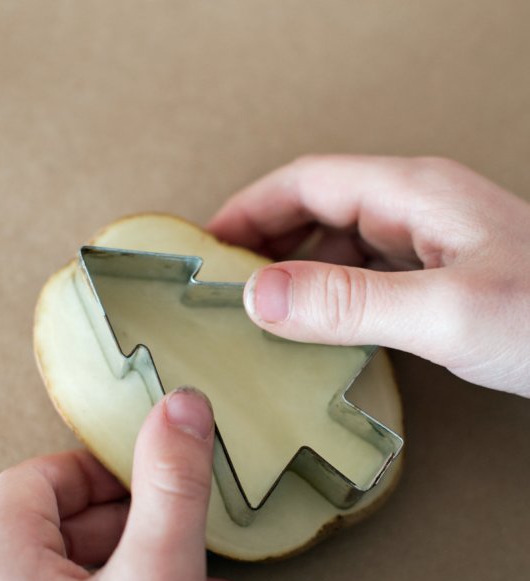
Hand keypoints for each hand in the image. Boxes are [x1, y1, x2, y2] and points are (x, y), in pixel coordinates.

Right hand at [209, 155, 529, 396]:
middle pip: (319, 208)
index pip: (308, 183)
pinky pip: (368, 274)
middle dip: (265, 240)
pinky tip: (321, 327)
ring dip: (296, 270)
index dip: (250, 209)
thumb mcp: (443, 312)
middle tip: (223, 285)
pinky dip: (331, 294)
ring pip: (342, 243)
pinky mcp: (443, 277)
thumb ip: (349, 302)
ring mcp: (433, 243)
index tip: (206, 244)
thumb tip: (260, 297)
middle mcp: (420, 209)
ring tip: (260, 311)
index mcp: (414, 195)